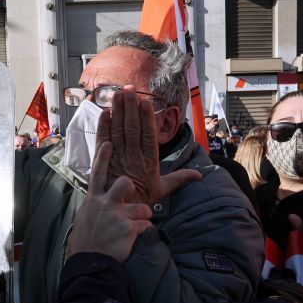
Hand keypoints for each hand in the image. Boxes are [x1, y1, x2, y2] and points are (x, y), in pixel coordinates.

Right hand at [67, 141, 153, 263]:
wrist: (89, 261)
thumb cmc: (86, 240)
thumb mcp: (85, 217)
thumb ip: (95, 204)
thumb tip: (99, 199)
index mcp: (93, 200)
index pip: (98, 174)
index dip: (103, 157)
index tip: (108, 143)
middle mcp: (105, 204)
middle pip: (125, 183)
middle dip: (132, 188)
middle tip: (131, 199)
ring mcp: (117, 216)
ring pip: (143, 208)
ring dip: (142, 218)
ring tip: (133, 228)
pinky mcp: (129, 228)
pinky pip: (146, 226)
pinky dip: (143, 233)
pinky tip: (132, 240)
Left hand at [94, 86, 200, 204]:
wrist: (119, 213)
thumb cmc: (141, 200)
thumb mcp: (162, 190)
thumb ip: (180, 179)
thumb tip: (200, 174)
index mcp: (149, 162)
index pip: (148, 136)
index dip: (147, 119)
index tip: (146, 103)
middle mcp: (133, 157)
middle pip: (132, 129)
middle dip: (130, 108)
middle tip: (129, 89)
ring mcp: (117, 158)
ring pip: (117, 131)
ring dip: (117, 112)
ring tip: (117, 94)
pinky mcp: (103, 161)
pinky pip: (102, 140)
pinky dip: (103, 126)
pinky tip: (104, 112)